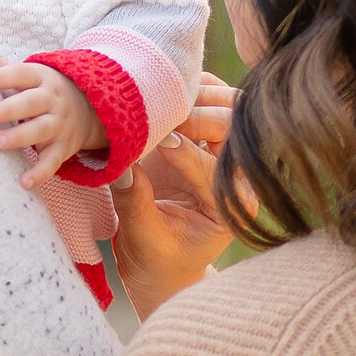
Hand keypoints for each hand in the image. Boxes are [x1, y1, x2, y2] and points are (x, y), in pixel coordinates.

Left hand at [0, 46, 106, 192]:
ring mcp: (59, 124)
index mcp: (40, 78)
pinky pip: (52, 161)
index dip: (1, 78)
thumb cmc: (42, 91)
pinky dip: (40, 173)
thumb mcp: (28, 74)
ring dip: (20, 137)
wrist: (88, 109)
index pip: (20, 74)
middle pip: (31, 103)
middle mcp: (51, 100)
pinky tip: (23, 181)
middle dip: (8, 109)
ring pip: (41, 130)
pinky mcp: (63, 148)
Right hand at [109, 72, 238, 311]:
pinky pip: (208, 99)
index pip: (214, 168)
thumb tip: (121, 166)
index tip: (158, 143)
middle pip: (235, 128)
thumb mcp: (142, 239)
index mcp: (230, 207)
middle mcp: (234, 177)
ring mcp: (221, 153)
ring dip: (198, 96)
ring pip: (228, 105)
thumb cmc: (155, 260)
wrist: (161, 266)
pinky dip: (190, 89)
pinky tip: (163, 90)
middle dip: (201, 116)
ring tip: (162, 99)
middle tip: (164, 116)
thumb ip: (135, 203)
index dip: (186, 152)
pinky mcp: (203, 139)